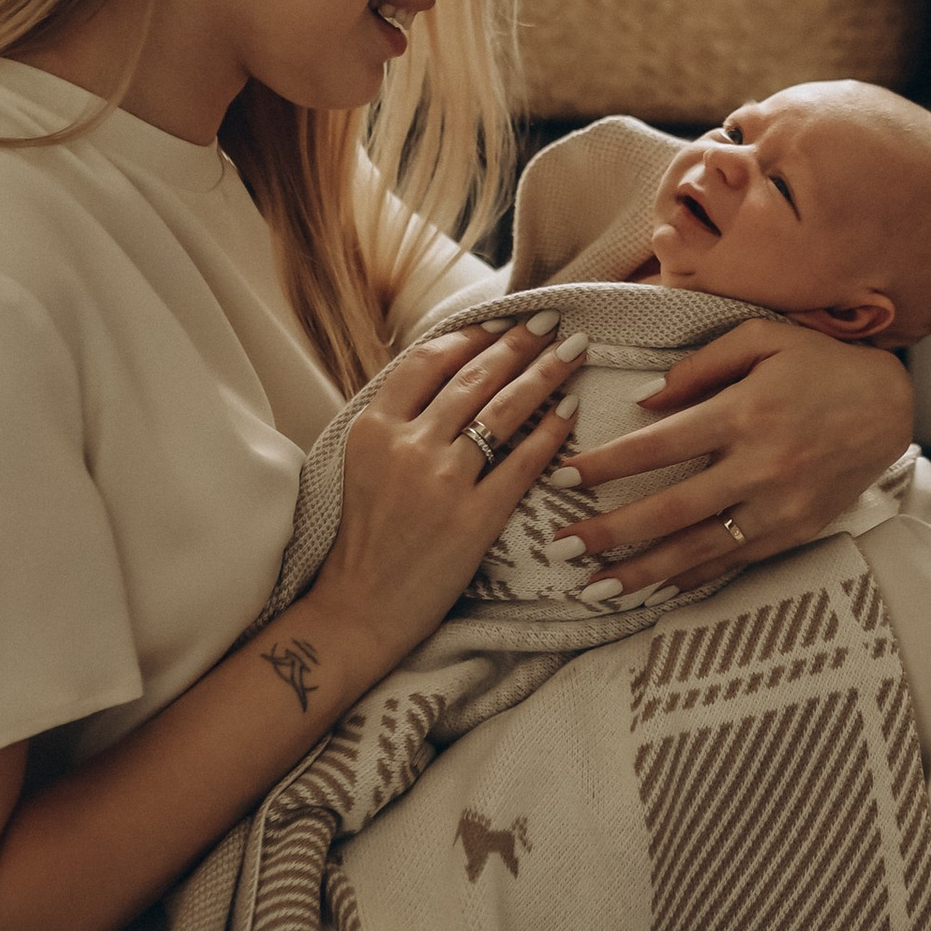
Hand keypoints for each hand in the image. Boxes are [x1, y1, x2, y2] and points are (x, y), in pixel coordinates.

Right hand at [300, 321, 585, 683]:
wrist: (357, 609)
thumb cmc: (364, 539)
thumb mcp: (361, 464)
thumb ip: (397, 421)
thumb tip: (447, 376)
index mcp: (374, 428)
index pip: (429, 361)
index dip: (471, 336)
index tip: (501, 322)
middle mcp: (407, 446)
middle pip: (474, 378)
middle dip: (519, 343)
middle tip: (550, 321)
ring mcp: (442, 481)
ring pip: (504, 410)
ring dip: (545, 372)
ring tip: (573, 349)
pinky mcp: (474, 518)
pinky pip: (524, 462)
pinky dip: (553, 431)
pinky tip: (572, 408)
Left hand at [550, 321, 913, 595]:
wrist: (891, 405)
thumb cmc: (819, 363)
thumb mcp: (761, 338)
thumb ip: (698, 365)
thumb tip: (641, 400)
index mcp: (745, 413)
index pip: (658, 446)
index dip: (606, 465)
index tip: (564, 478)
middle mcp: (760, 466)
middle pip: (670, 509)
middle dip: (610, 532)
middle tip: (561, 547)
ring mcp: (780, 506)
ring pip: (700, 549)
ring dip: (643, 573)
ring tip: (596, 587)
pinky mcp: (796, 531)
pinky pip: (735, 562)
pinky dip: (693, 579)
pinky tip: (657, 591)